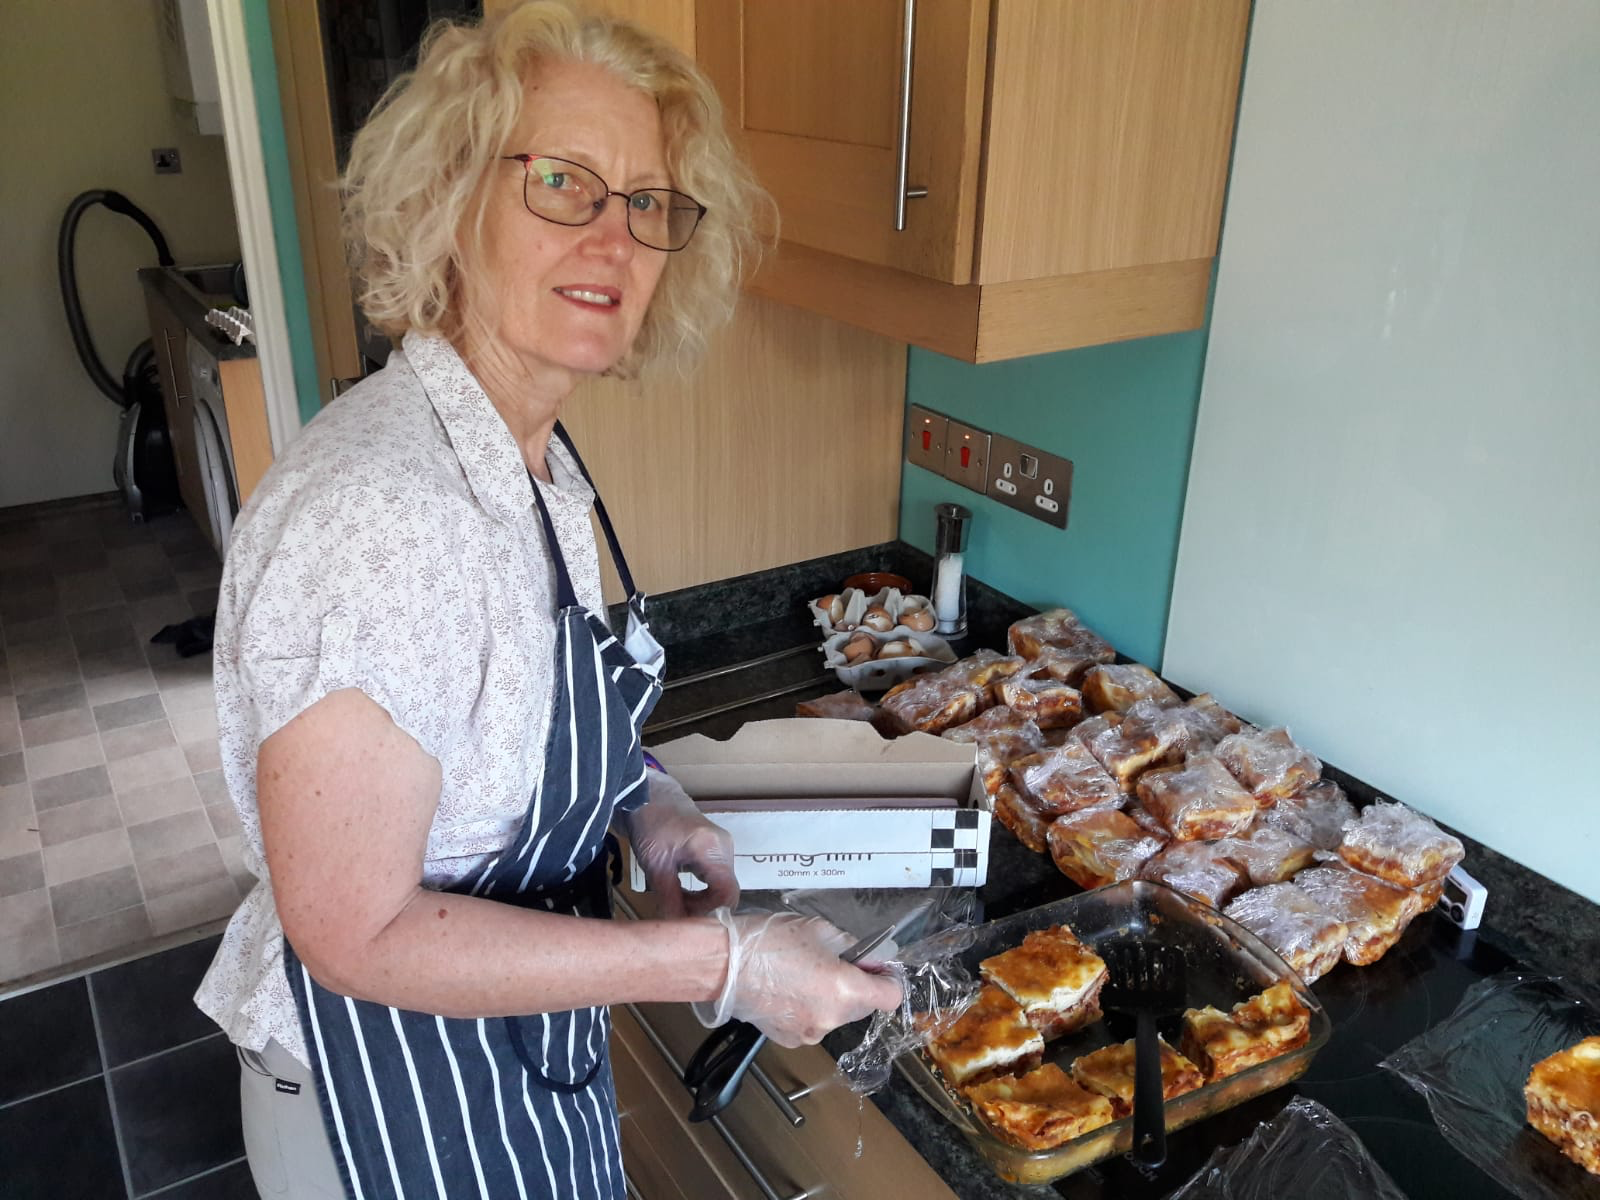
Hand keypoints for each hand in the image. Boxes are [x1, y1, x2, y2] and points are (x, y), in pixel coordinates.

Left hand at [624, 771, 737, 918]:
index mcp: (712, 848)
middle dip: (703, 907)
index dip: (710, 911)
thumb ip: (669, 897)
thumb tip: (676, 928)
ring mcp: (723, 848)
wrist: (649, 797)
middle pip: (727, 892)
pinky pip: (717, 879)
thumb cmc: (651, 825)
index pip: (728, 893)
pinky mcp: (717, 850)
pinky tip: (682, 892)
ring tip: (676, 901)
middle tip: (677, 911)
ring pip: (722, 887)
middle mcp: (725, 848)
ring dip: (702, 900)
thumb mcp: (656, 864)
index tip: (685, 917)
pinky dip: (702, 891)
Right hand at [695, 909, 905, 1047]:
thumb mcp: (818, 930)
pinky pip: (813, 1022)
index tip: (875, 966)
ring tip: (804, 973)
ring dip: (831, 997)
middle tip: (834, 961)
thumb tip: (872, 957)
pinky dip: (809, 1007)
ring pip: (837, 1015)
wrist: (723, 965)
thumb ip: (853, 946)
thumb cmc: (768, 942)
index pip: (891, 996)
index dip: (887, 978)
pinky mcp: (790, 1039)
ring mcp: (810, 1033)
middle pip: (864, 1006)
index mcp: (845, 991)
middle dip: (857, 985)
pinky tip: (788, 988)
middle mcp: (832, 1019)